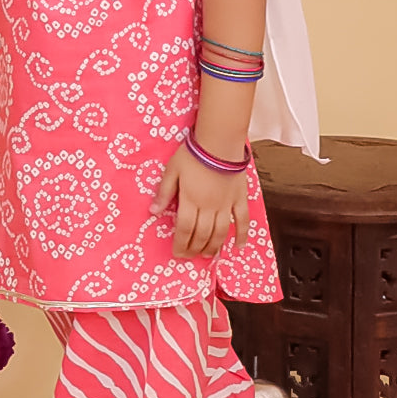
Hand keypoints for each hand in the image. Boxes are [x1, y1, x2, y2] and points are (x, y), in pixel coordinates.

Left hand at [150, 144, 249, 258]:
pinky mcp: (240, 198)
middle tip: (190, 256)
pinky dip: (242, 235)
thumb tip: (154, 212)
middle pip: (202, 234)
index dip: (181, 244)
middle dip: (195, 248)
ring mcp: (226, 204)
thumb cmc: (193, 154)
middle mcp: (209, 207)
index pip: (184, 229)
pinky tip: (238, 246)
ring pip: (220, 232)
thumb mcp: (172, 170)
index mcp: (190, 200)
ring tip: (208, 255)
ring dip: (214, 246)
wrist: (220, 141)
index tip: (177, 254)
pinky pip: (243, 220)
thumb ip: (164, 192)